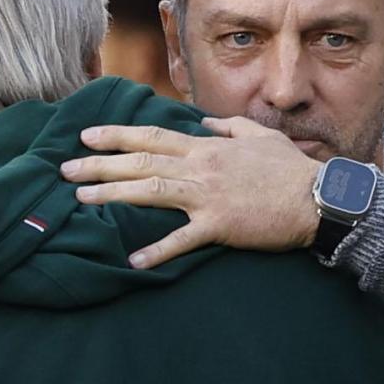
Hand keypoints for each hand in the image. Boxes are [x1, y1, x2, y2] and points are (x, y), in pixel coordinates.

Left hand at [61, 116, 323, 268]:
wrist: (317, 199)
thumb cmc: (291, 169)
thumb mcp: (260, 137)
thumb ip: (229, 127)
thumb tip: (205, 123)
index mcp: (207, 147)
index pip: (152, 136)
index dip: (116, 135)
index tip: (87, 136)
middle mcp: (200, 167)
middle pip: (140, 161)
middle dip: (99, 165)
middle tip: (66, 170)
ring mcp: (207, 196)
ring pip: (149, 191)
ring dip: (113, 195)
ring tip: (81, 199)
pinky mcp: (219, 226)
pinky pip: (181, 240)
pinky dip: (156, 251)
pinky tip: (133, 260)